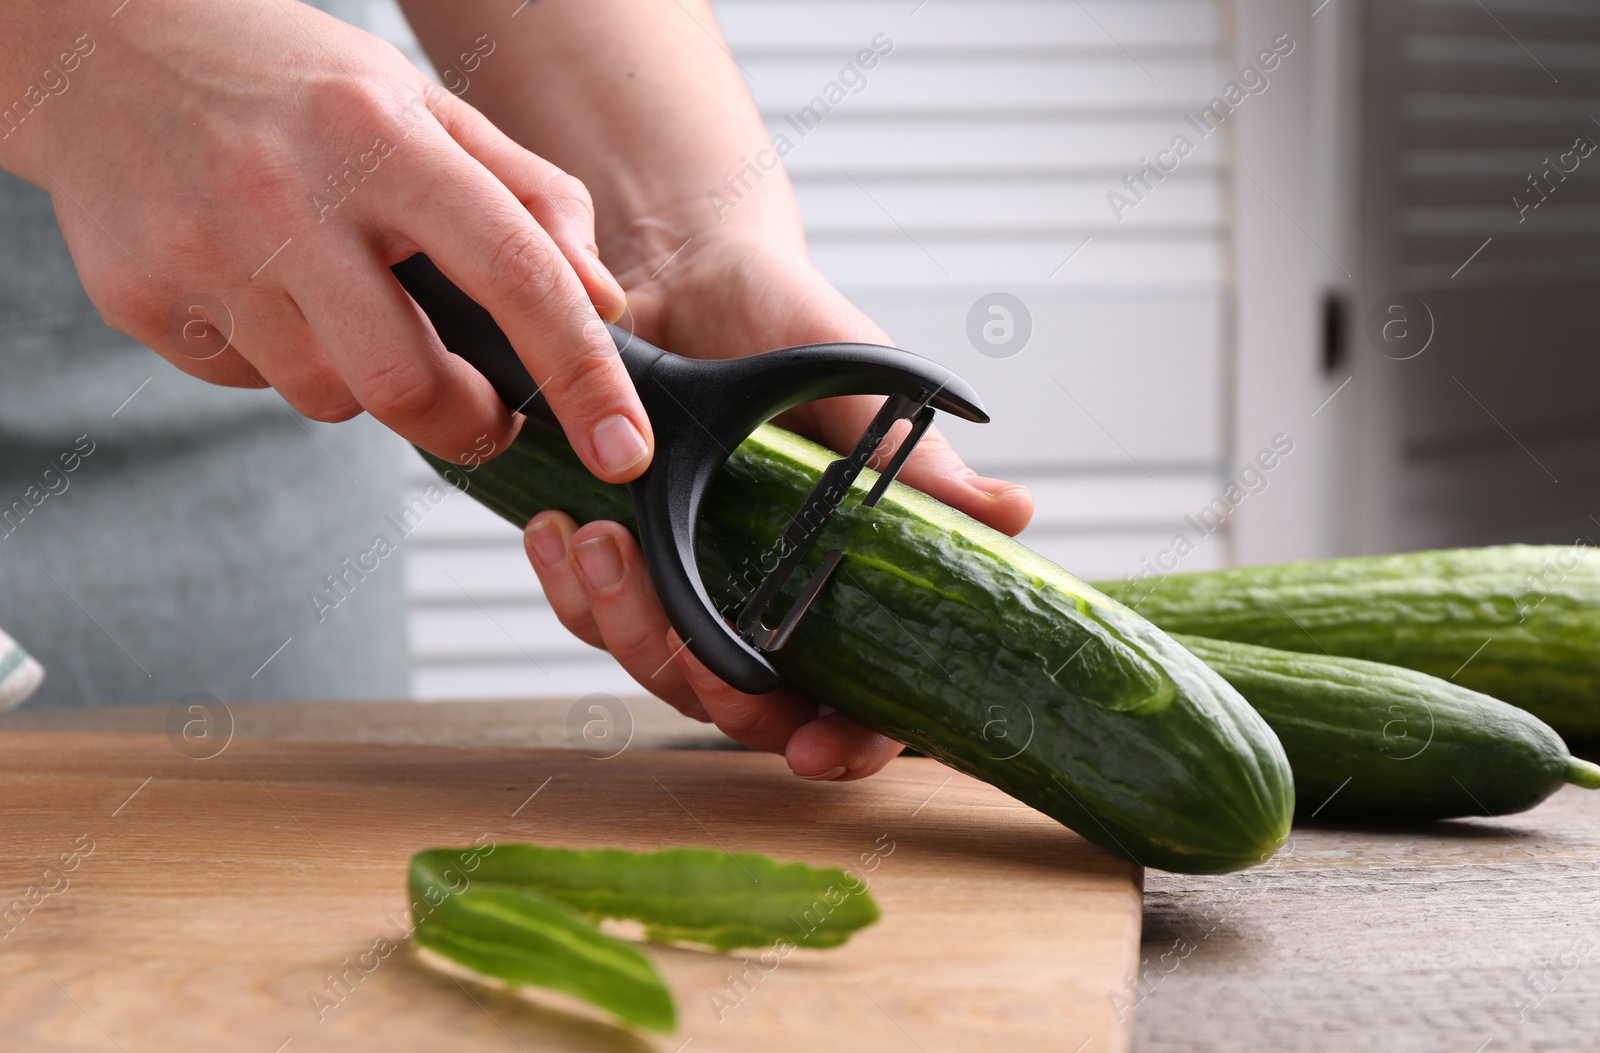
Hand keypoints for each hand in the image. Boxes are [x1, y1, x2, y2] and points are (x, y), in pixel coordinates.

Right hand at [2, 0, 649, 476]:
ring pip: (327, 398)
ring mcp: (202, 252)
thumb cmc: (296, 84)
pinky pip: (251, 382)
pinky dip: (282, 358)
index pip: (513, 270)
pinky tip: (260, 285)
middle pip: (407, 382)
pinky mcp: (142, 300)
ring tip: (342, 300)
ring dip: (364, 381)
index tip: (621, 446)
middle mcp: (287, 194)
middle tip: (484, 410)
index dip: (581, 372)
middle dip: (466, 424)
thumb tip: (600, 301)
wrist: (103, 45)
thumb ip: (529, 197)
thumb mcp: (424, 105)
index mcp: (380, 135)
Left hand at [524, 227, 1033, 780]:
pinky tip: (561, 532)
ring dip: (624, 628)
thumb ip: (922, 469)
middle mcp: (772, 602)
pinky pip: (589, 613)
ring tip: (603, 542)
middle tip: (680, 641)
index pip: (863, 701)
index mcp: (848, 581)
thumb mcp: (857, 389)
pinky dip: (573, 588)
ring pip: (657, 671)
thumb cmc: (784, 320)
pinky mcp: (623, 561)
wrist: (686, 266)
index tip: (812, 751)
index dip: (846, 745)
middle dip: (710, 696)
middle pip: (747, 711)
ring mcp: (695, 588)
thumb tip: (1012, 516)